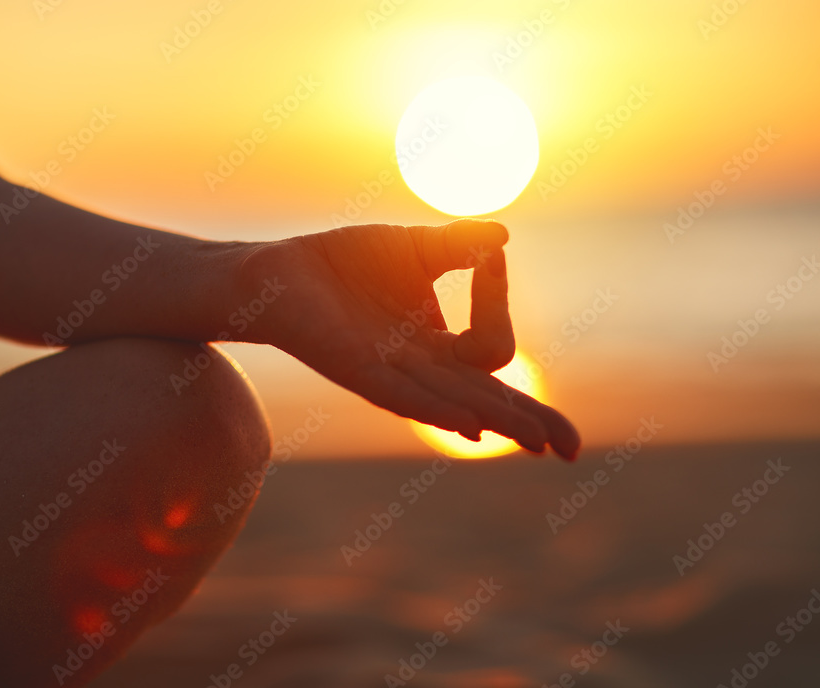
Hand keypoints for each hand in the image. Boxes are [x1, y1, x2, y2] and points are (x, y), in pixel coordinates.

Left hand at [238, 219, 580, 459]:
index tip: (492, 257)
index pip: (491, 352)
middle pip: (487, 401)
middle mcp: (420, 369)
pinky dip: (439, 410)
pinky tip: (471, 427)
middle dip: (531, 421)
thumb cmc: (343, 264)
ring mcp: (390, 375)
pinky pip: (404, 397)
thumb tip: (503, 238)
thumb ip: (458, 247)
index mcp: (436, 346)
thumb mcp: (413, 247)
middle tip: (572, 448)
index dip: (498, 302)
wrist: (278, 271)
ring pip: (456, 405)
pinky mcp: (356, 371)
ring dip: (498, 422)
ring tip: (538, 443)